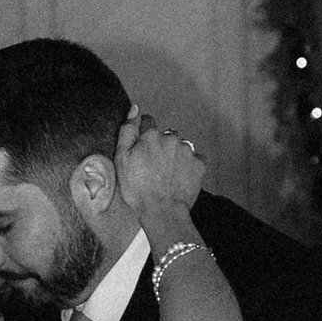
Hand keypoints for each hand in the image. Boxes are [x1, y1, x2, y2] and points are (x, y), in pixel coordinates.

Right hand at [115, 106, 205, 232]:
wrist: (162, 211)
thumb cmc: (138, 189)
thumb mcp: (121, 159)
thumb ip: (127, 131)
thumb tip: (134, 109)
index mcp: (151, 135)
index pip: (148, 122)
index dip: (143, 135)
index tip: (142, 149)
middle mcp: (171, 138)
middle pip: (165, 135)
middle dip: (160, 146)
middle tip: (153, 167)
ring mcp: (188, 151)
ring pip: (180, 146)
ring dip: (175, 155)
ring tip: (167, 175)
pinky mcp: (199, 165)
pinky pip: (195, 159)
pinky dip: (188, 165)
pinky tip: (179, 177)